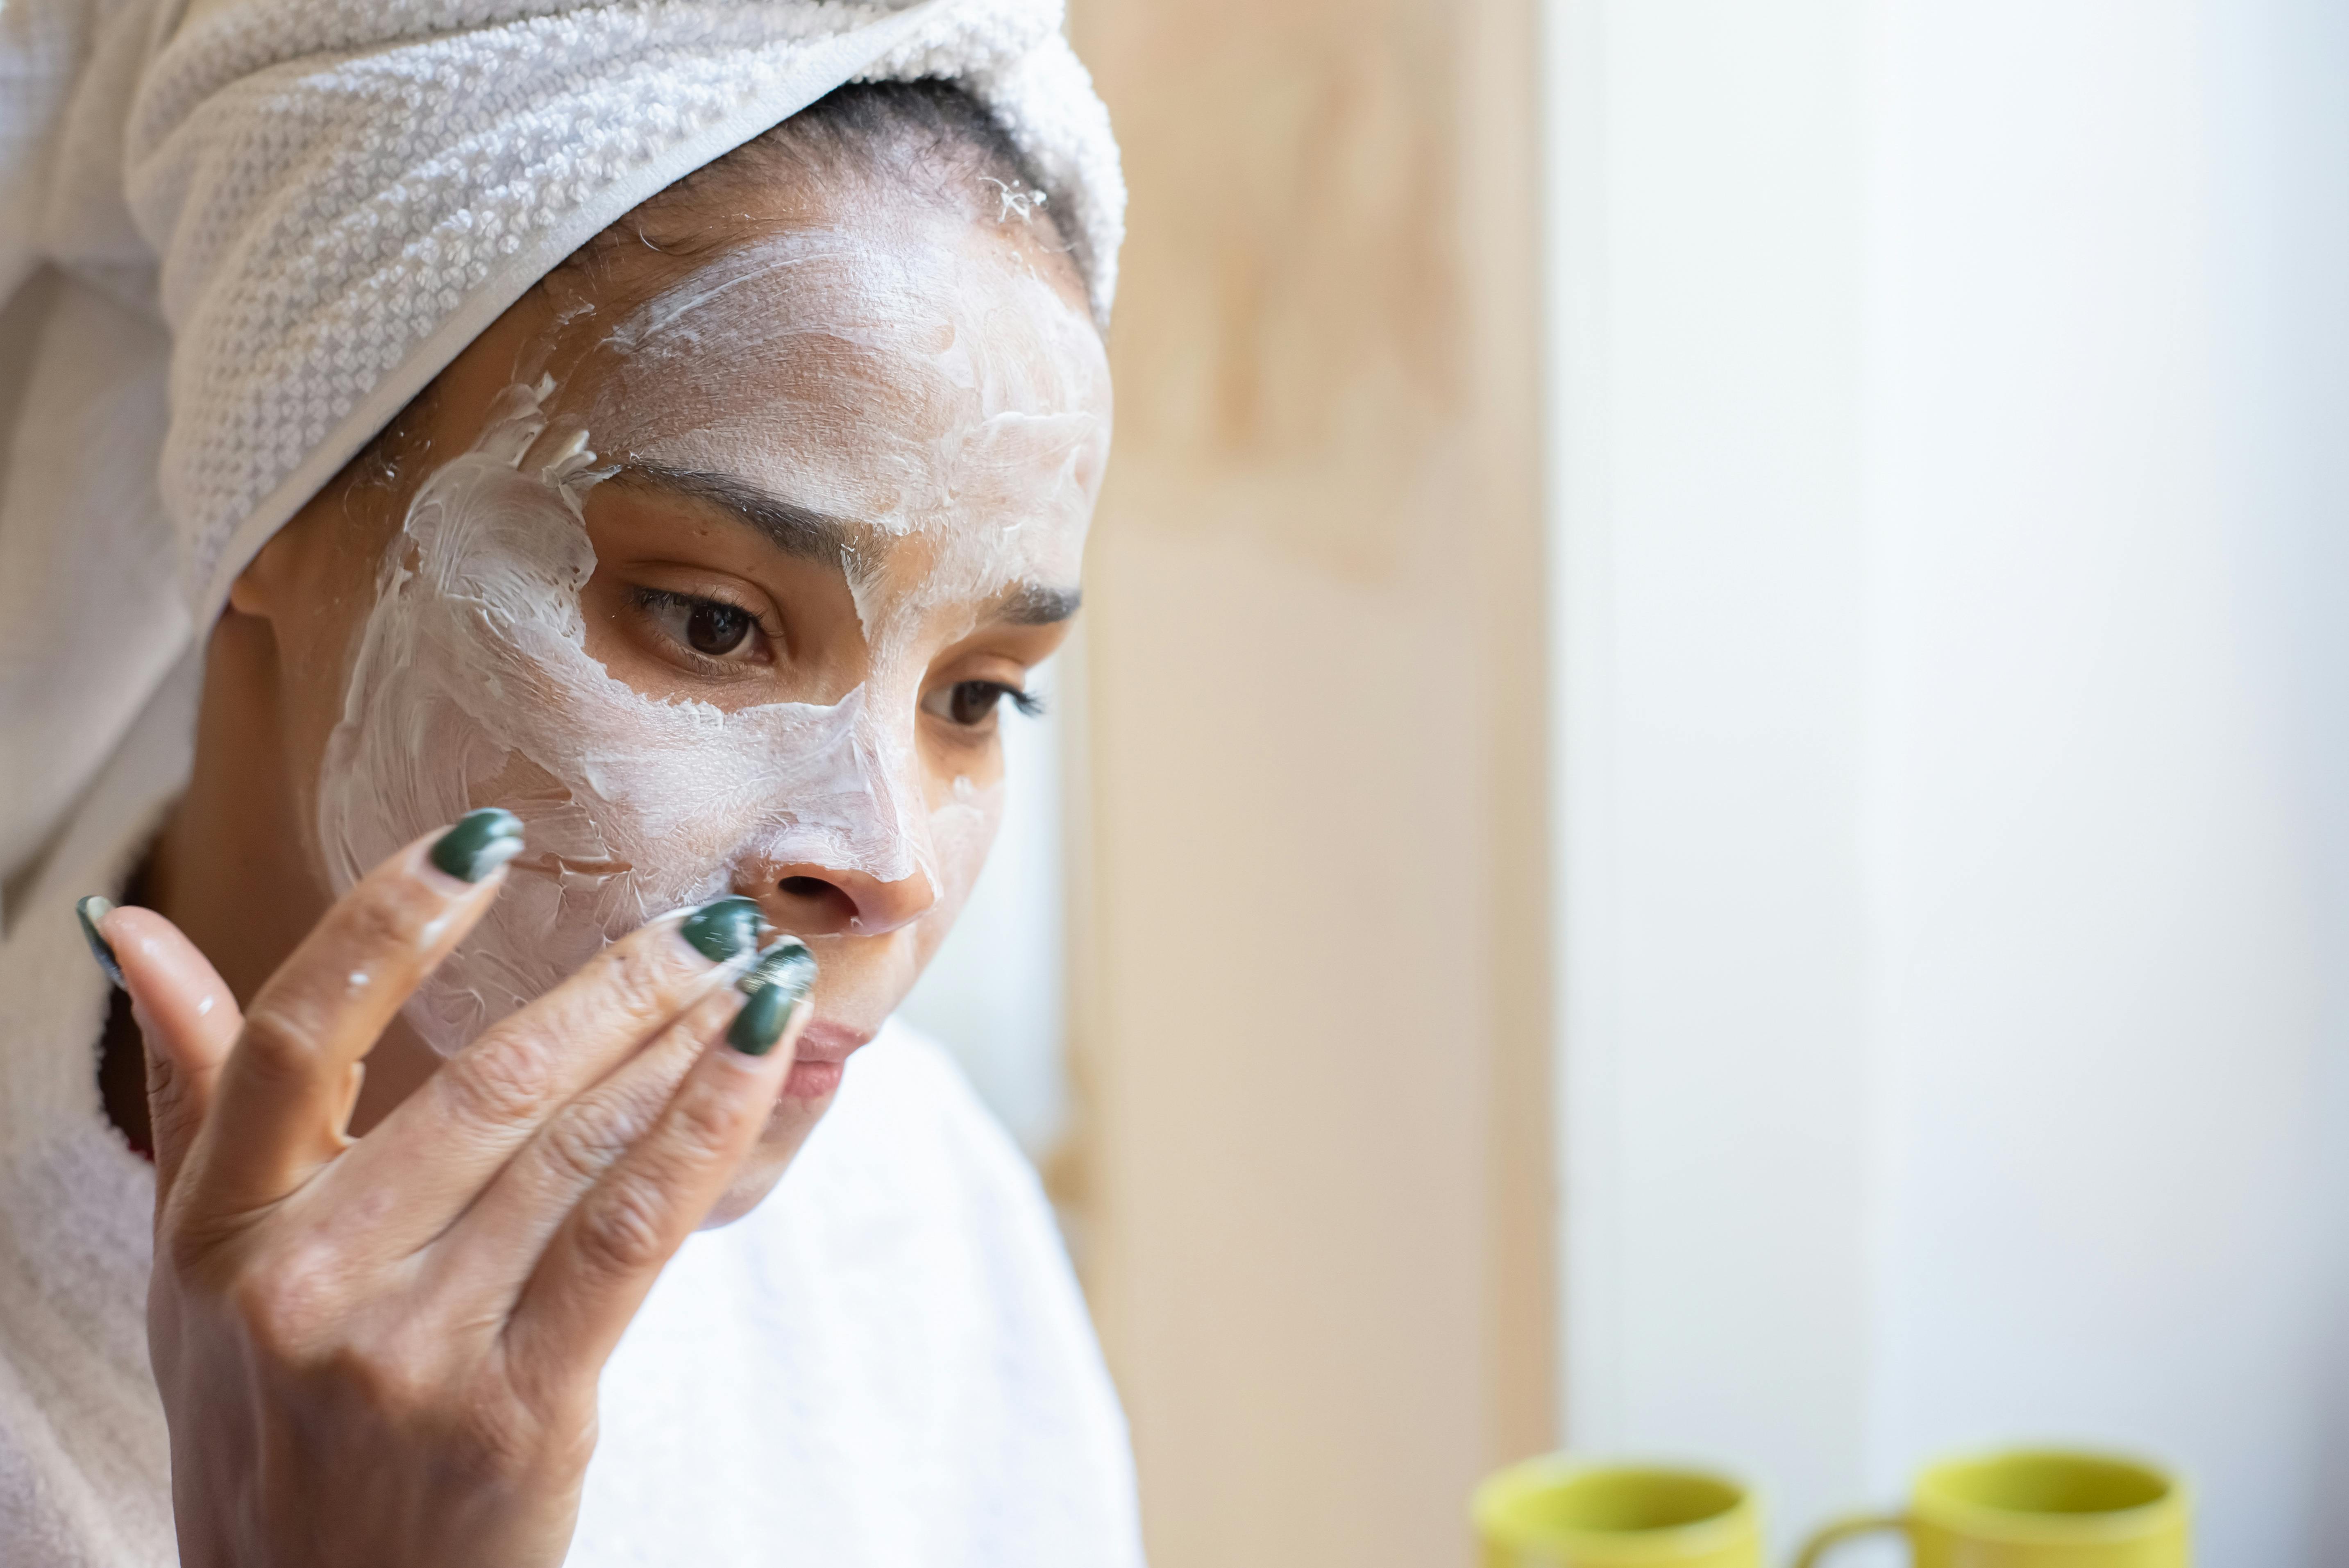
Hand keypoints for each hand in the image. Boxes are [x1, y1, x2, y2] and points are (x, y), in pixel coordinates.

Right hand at [100, 813, 814, 1567]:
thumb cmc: (269, 1425)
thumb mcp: (193, 1278)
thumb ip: (193, 1096)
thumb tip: (138, 932)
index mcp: (220, 1233)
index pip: (297, 1030)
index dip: (390, 918)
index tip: (485, 833)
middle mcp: (306, 1284)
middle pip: (482, 1082)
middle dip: (616, 983)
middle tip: (708, 916)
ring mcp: (411, 1351)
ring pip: (572, 1145)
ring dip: (683, 1040)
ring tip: (756, 971)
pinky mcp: (516, 1410)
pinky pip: (631, 1234)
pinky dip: (709, 1127)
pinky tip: (765, 1055)